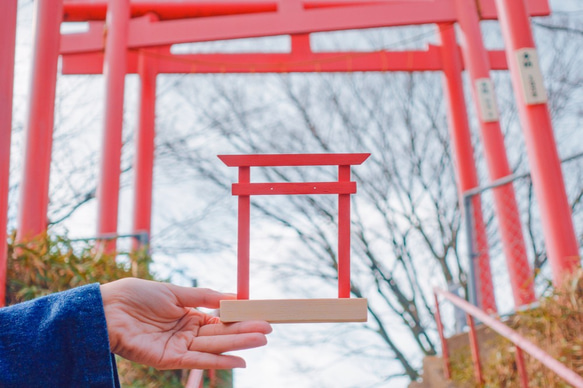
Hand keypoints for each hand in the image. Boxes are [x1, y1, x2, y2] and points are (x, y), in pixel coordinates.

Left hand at [100, 278, 270, 369]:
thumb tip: (232, 295)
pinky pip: (198, 361)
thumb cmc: (137, 295)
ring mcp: (178, 347)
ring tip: (262, 340)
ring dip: (239, 345)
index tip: (261, 315)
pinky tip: (240, 360)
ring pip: (214, 347)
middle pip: (221, 334)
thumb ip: (203, 296)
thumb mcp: (174, 292)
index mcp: (188, 315)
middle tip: (270, 329)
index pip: (220, 320)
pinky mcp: (168, 360)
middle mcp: (186, 333)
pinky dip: (219, 361)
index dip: (240, 318)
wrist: (107, 308)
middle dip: (246, 332)